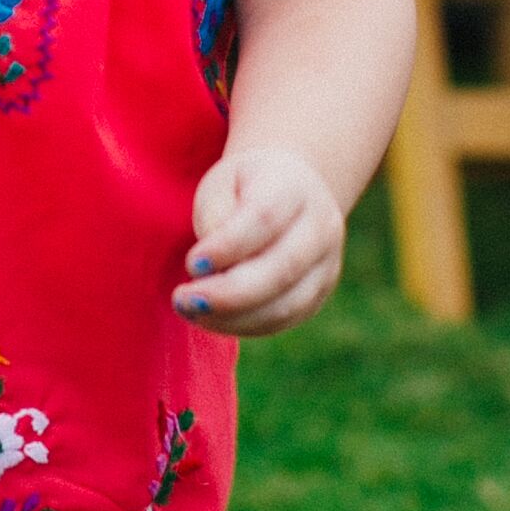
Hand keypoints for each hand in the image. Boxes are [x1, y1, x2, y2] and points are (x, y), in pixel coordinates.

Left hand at [175, 144, 346, 336]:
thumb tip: (209, 268)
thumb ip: (215, 216)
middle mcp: (321, 226)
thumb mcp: (221, 184)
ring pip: (285, 305)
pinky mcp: (318, 293)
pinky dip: (243, 326)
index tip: (192, 263)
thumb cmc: (245, 188)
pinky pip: (283, 321)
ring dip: (232, 318)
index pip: (265, 219)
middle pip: (281, 269)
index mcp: (295, 188)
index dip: (228, 247)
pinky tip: (211, 319)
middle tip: (183, 299)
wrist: (290, 190)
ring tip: (190, 311)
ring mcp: (326, 264)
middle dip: (228, 294)